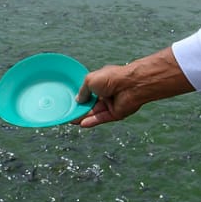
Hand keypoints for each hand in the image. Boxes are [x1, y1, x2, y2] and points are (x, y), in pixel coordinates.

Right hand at [75, 46, 194, 127]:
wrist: (131, 85)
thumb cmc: (112, 78)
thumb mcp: (90, 80)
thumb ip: (82, 91)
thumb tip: (77, 99)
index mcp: (101, 82)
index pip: (88, 92)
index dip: (80, 97)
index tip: (71, 103)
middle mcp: (106, 93)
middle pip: (91, 104)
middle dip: (80, 109)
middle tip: (69, 114)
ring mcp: (111, 104)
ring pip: (95, 112)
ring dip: (84, 117)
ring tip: (72, 120)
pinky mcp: (116, 114)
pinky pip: (102, 118)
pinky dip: (92, 121)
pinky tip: (82, 124)